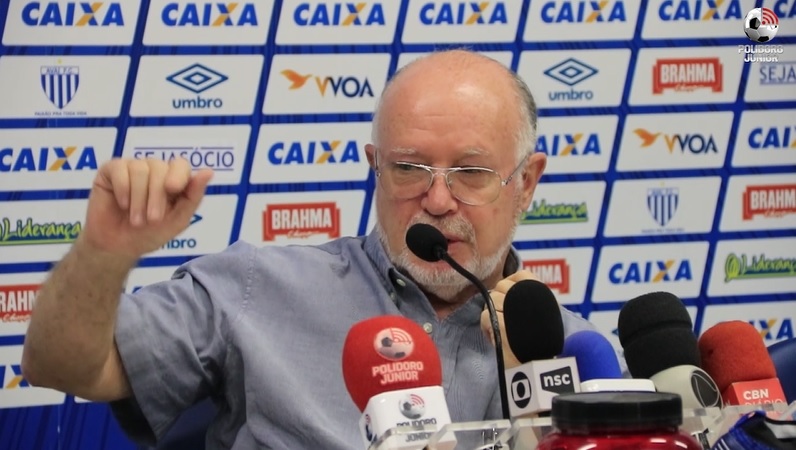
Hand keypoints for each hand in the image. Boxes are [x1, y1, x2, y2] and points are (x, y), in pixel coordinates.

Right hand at [79, 158, 212, 260]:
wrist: (117, 248)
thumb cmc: (149, 234)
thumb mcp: (177, 221)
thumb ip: (193, 197)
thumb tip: (208, 171)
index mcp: (173, 180)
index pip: (180, 165)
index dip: (178, 175)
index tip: (173, 189)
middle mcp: (154, 170)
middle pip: (160, 167)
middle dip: (157, 196)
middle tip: (152, 220)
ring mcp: (132, 168)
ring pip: (140, 169)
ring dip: (139, 198)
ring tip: (136, 220)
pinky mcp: (111, 170)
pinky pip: (119, 169)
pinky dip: (123, 189)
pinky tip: (123, 204)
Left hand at [480, 270, 542, 368]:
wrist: (540, 365)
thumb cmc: (541, 343)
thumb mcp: (542, 315)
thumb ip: (529, 301)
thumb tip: (509, 290)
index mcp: (541, 294)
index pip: (522, 274)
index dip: (512, 282)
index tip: (509, 296)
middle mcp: (529, 297)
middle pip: (502, 286)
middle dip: (498, 300)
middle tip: (502, 316)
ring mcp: (515, 308)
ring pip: (491, 301)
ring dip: (492, 314)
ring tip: (500, 328)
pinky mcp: (502, 322)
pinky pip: (485, 316)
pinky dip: (486, 327)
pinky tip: (495, 337)